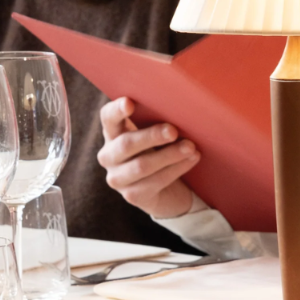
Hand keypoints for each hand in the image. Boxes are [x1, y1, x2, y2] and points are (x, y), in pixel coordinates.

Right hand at [97, 97, 200, 218]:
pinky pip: (155, 181)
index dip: (116, 110)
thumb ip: (159, 120)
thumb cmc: (161, 151)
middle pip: (126, 143)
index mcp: (113, 133)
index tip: (130, 103)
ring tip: (191, 147)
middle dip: (152, 136)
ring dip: (170, 155)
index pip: (108, 118)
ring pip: (142, 165)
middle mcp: (109, 156)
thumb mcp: (156, 134)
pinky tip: (192, 159)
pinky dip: (177, 169)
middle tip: (173, 131)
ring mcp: (118, 178)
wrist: (168, 190)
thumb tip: (182, 105)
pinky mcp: (132, 196)